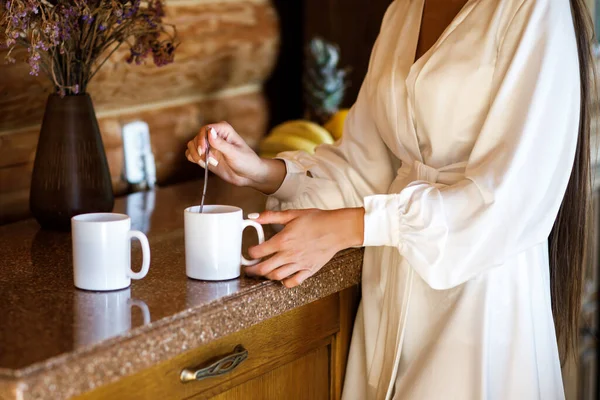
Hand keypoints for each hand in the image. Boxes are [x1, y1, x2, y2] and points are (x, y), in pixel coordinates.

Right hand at [185, 122, 286, 192]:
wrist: (248, 175)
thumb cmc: (246, 162)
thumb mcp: (234, 153)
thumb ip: (221, 143)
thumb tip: (209, 131)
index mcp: (223, 129)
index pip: (205, 129)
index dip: (201, 140)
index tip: (203, 152)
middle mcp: (214, 135)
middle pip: (196, 138)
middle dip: (200, 151)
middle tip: (210, 161)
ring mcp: (209, 145)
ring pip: (192, 145)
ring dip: (197, 156)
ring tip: (209, 164)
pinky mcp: (206, 155)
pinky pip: (191, 154)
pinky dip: (194, 159)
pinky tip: (204, 165)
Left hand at [245, 208, 364, 287]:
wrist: (337, 229)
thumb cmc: (317, 220)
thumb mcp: (292, 214)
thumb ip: (271, 216)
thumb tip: (254, 216)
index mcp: (283, 240)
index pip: (258, 251)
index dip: (250, 253)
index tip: (249, 252)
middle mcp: (289, 254)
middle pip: (264, 269)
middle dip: (252, 270)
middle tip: (249, 268)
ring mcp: (299, 264)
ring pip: (276, 276)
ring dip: (267, 276)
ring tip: (264, 272)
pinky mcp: (308, 270)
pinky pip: (293, 282)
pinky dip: (285, 282)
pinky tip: (282, 278)